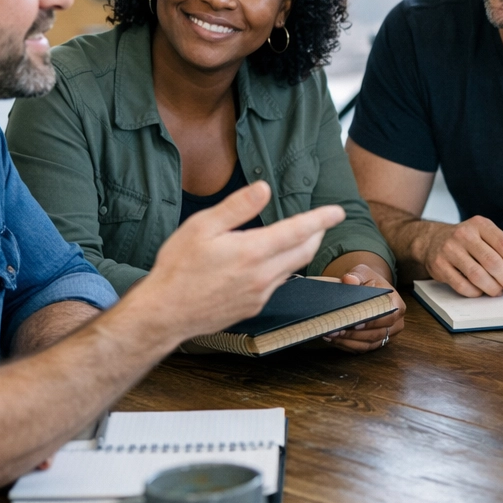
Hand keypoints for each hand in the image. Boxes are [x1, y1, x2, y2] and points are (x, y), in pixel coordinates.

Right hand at [128, 183, 344, 345]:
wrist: (165, 313)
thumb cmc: (178, 268)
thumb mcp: (202, 227)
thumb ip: (237, 207)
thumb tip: (264, 189)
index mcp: (252, 251)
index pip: (298, 231)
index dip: (321, 219)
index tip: (337, 211)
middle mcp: (263, 275)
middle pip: (305, 252)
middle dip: (316, 234)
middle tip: (320, 221)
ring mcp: (260, 294)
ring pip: (292, 268)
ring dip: (300, 251)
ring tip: (296, 237)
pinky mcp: (254, 307)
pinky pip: (277, 283)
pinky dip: (281, 268)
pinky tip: (267, 262)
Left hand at [321, 264, 406, 352]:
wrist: (370, 289)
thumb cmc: (368, 281)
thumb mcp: (363, 272)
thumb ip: (357, 275)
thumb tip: (349, 280)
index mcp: (397, 305)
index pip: (388, 316)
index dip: (373, 321)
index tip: (355, 323)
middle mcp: (396, 323)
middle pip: (377, 333)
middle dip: (355, 333)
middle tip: (336, 330)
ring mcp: (386, 335)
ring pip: (368, 344)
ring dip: (348, 341)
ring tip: (330, 334)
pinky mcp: (375, 343)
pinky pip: (361, 348)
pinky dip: (346, 345)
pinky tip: (333, 339)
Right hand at [421, 215, 502, 296]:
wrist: (433, 240)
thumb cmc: (470, 242)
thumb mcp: (491, 239)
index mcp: (480, 224)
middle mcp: (464, 234)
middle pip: (492, 261)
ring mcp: (449, 249)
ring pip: (477, 275)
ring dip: (493, 288)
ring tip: (499, 291)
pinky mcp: (439, 265)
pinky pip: (461, 285)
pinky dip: (475, 292)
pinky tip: (481, 291)